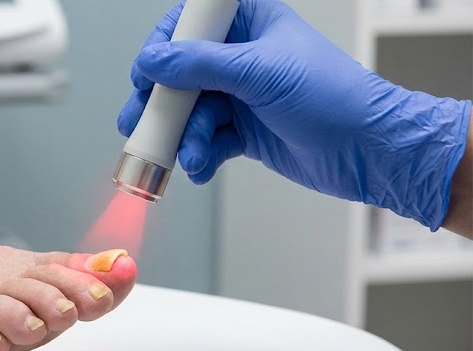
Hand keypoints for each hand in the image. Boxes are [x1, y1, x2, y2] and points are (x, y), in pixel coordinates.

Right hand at [118, 0, 470, 229]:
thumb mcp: (260, 73)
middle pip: (180, 73)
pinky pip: (205, 141)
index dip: (163, 46)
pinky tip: (201, 166)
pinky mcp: (244, 131)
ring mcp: (241, 95)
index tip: (147, 72)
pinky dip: (199, 155)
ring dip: (183, 137)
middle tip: (143, 123)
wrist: (368, 150)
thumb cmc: (334, 97)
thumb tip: (153, 61)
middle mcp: (241, 57)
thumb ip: (199, 65)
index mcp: (250, 23)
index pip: (190, 23)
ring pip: (190, 113)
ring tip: (188, 154)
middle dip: (161, 103)